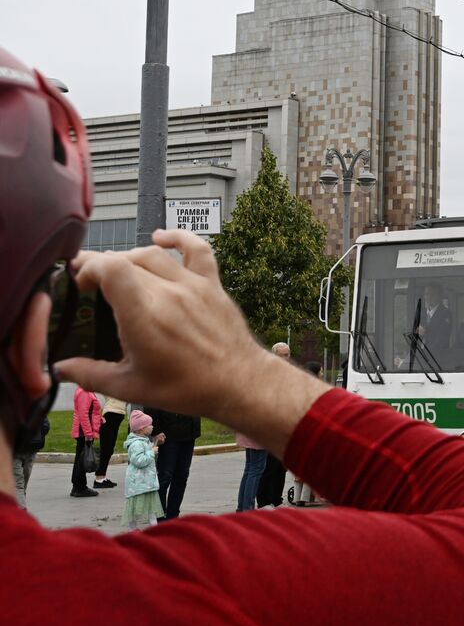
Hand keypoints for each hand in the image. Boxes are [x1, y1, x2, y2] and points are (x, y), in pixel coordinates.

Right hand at [58, 229, 328, 457]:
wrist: (239, 382)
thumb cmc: (188, 388)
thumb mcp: (132, 387)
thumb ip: (92, 375)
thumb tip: (62, 369)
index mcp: (144, 315)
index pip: (111, 267)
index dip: (89, 268)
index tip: (81, 284)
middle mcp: (168, 293)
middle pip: (127, 259)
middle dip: (101, 265)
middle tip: (89, 279)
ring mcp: (193, 285)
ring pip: (154, 254)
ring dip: (129, 257)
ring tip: (116, 270)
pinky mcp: (212, 285)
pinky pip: (198, 250)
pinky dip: (179, 238)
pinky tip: (161, 238)